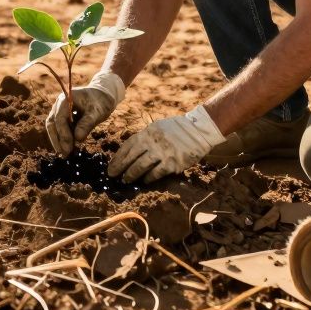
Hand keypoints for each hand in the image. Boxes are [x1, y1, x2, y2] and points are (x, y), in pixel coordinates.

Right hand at [46, 71, 124, 155]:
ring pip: (54, 127)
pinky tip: (71, 148)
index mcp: (65, 99)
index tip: (68, 149)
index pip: (59, 118)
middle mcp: (59, 104)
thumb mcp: (97, 112)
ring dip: (59, 140)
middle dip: (57, 140)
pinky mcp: (63, 117)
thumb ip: (87, 124)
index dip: (63, 134)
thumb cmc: (101, 102)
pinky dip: (64, 138)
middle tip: (65, 155)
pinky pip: (60, 129)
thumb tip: (77, 139)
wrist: (103, 96)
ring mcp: (60, 110)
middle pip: (52, 123)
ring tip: (67, 154)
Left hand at [108, 106, 225, 182]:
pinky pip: (156, 173)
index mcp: (148, 132)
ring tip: (126, 180)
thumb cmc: (177, 130)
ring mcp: (162, 152)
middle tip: (113, 176)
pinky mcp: (172, 162)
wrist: (199, 130)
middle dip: (120, 167)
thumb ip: (145, 138)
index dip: (118, 157)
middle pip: (131, 157)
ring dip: (131, 174)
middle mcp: (153, 141)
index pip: (128, 145)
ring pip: (141, 166)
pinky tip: (144, 181)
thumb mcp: (158, 128)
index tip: (111, 166)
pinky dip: (148, 178)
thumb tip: (130, 151)